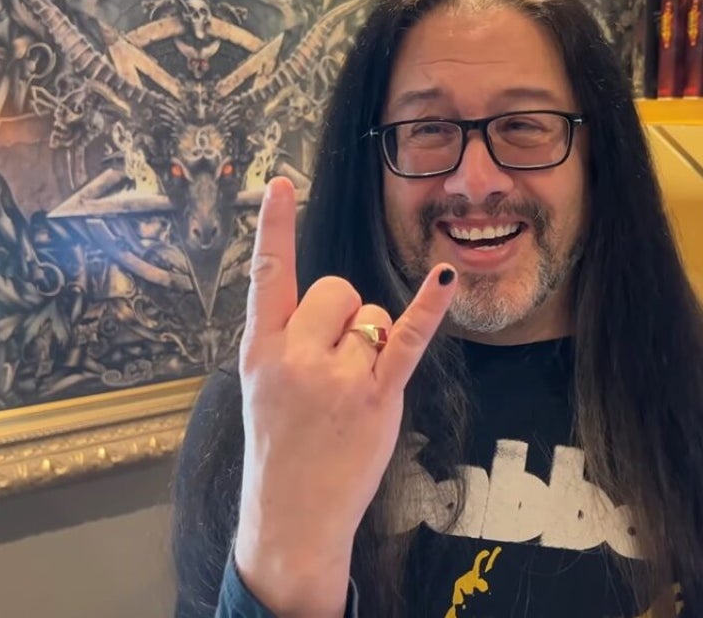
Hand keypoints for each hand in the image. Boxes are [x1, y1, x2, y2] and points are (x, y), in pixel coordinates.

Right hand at [233, 177, 456, 616]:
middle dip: (345, 313)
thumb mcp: (258, 389)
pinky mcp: (376, 397)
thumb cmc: (279, 451)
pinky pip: (407, 338)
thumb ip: (284, 341)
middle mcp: (294, 357)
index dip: (274, 226)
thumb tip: (332, 306)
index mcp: (258, 350)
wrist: (289, 518)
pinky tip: (444, 275)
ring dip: (371, 344)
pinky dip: (429, 306)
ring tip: (351, 393)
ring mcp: (335, 378)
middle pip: (336, 288)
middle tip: (337, 362)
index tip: (279, 183)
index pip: (267, 275)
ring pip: (370, 316)